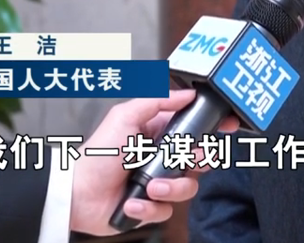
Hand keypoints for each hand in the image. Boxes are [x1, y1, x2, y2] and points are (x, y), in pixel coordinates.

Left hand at [68, 88, 237, 235]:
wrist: (77, 194)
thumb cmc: (96, 155)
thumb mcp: (125, 117)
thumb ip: (156, 101)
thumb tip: (186, 93)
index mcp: (158, 132)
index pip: (194, 126)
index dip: (212, 126)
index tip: (226, 125)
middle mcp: (162, 157)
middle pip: (200, 159)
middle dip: (196, 161)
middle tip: (184, 160)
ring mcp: (158, 182)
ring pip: (188, 188)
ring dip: (170, 188)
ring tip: (148, 186)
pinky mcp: (151, 206)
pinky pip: (167, 211)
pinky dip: (149, 207)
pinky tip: (132, 201)